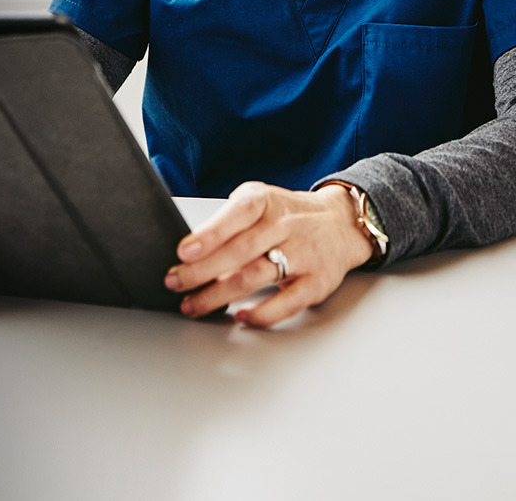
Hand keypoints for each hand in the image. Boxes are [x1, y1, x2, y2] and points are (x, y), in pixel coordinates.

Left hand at [164, 182, 373, 326]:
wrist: (341, 223)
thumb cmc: (287, 214)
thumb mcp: (258, 200)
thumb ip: (228, 219)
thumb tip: (190, 249)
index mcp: (266, 202)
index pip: (235, 216)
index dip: (208, 235)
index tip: (183, 252)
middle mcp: (285, 226)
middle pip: (239, 251)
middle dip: (201, 271)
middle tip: (175, 283)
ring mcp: (303, 255)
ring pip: (256, 277)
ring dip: (219, 295)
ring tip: (193, 305)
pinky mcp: (317, 282)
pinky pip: (287, 302)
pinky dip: (262, 313)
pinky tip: (240, 316)